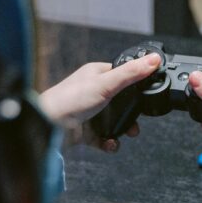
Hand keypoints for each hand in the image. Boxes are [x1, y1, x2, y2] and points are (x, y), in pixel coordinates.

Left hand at [40, 53, 160, 150]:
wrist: (47, 127)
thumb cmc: (70, 99)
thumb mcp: (106, 83)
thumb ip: (131, 73)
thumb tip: (154, 59)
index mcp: (96, 74)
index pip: (122, 74)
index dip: (135, 83)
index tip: (147, 92)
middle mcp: (93, 91)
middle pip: (121, 101)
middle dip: (132, 112)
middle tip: (139, 119)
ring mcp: (90, 111)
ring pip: (114, 120)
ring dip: (123, 128)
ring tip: (129, 134)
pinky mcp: (86, 130)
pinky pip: (104, 136)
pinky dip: (110, 142)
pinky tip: (112, 143)